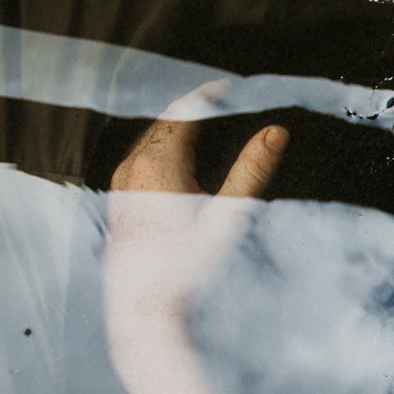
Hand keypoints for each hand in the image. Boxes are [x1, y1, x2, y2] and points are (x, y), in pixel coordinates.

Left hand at [104, 87, 286, 331]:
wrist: (144, 308)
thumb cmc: (186, 267)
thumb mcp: (227, 218)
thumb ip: (251, 171)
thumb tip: (275, 132)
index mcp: (158, 163)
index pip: (182, 111)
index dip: (207, 94)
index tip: (227, 86)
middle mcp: (133, 167)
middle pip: (164, 123)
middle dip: (193, 110)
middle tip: (222, 102)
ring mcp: (121, 184)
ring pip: (149, 141)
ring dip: (176, 129)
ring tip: (203, 125)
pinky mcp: (118, 201)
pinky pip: (139, 160)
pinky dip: (161, 150)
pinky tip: (177, 161)